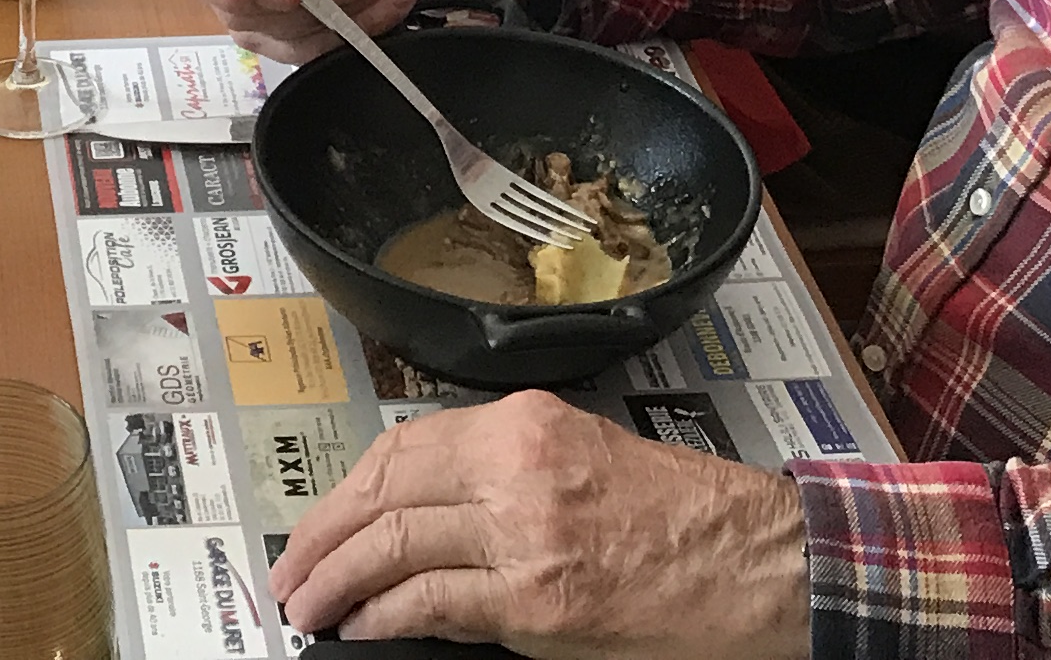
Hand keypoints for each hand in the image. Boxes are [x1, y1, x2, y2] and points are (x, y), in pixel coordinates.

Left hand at [270, 390, 810, 658]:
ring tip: (309, 605)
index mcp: (526, 423)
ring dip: (336, 580)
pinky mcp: (538, 602)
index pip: (403, 446)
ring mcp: (525, 534)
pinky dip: (382, 616)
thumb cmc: (686, 516)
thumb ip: (504, 474)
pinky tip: (360, 627)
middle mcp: (517, 466)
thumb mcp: (585, 461)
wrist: (759, 562)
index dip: (345, 489)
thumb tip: (422, 512)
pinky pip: (432, 604)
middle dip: (323, 534)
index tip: (318, 520)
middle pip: (384, 490)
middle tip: (292, 570)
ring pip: (394, 545)